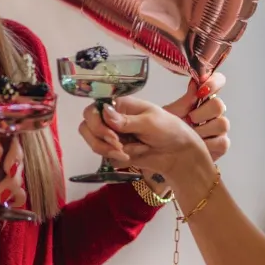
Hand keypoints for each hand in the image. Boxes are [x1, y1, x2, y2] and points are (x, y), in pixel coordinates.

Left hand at [0, 131, 23, 236]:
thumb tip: (0, 149)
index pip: (0, 139)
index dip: (9, 150)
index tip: (8, 166)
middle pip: (10, 159)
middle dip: (13, 172)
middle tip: (3, 188)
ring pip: (11, 178)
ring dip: (13, 187)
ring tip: (2, 198)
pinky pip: (6, 196)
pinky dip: (12, 200)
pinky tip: (9, 205)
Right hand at [79, 74, 229, 174]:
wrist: (178, 155)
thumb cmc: (168, 130)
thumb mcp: (150, 122)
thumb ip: (127, 120)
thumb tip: (105, 112)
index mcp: (119, 106)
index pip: (93, 110)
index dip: (96, 123)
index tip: (111, 135)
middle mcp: (111, 119)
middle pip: (87, 127)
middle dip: (100, 140)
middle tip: (119, 147)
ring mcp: (111, 137)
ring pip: (93, 144)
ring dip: (109, 151)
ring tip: (128, 154)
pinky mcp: (114, 152)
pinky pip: (104, 157)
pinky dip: (118, 159)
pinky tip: (133, 157)